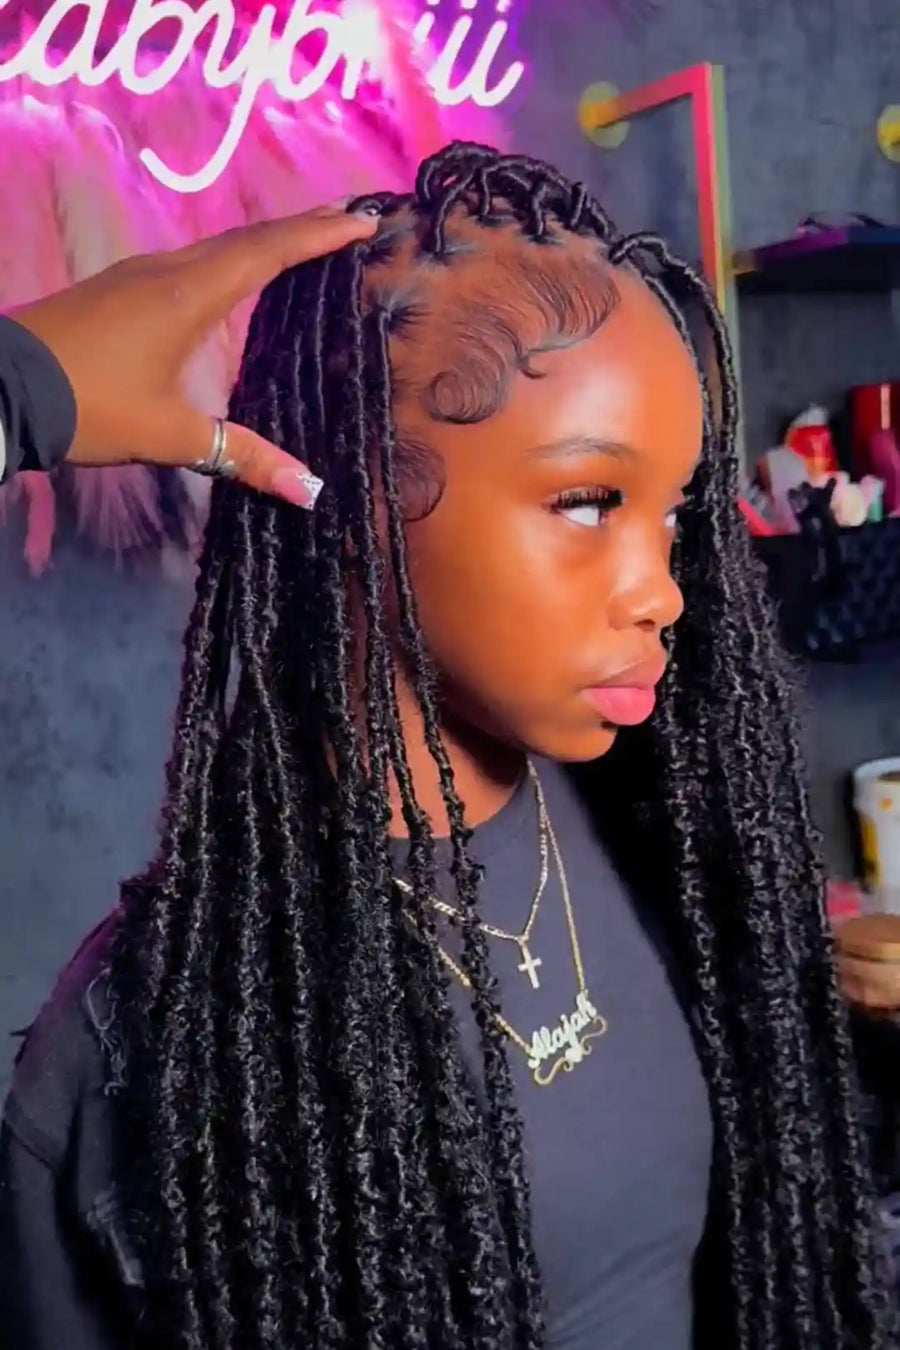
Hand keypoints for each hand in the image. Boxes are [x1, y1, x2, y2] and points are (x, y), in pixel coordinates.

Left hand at [11, 204, 376, 507]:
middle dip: (299, 229)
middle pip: (245, 241)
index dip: (318, 235)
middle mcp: (166, 271)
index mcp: (189, 295)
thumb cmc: (91, 404)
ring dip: (261, 243)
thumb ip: (243, 456)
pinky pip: (187, 263)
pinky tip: (227, 278)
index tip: (362, 219)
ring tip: (299, 243)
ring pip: (213, 249)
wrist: (2, 386)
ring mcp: (136, 275)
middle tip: (345, 219)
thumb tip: (309, 491)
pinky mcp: (115, 290)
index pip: (268, 253)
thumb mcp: (170, 436)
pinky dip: (226, 261)